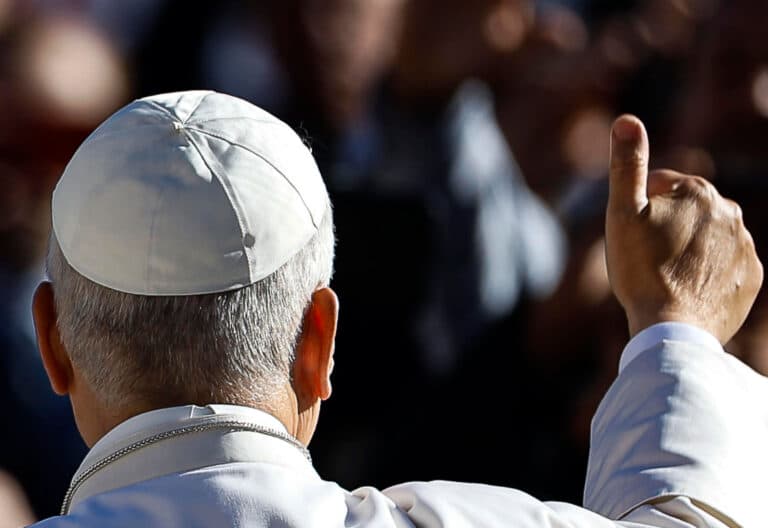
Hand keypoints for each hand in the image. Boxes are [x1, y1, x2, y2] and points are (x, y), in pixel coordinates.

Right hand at [605, 115, 762, 343]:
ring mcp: (745, 246)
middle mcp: (730, 212)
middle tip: (647, 256)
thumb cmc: (640, 270)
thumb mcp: (622, 213)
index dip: (641, 208)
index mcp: (697, 191)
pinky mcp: (752, 277)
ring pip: (709, 237)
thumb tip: (627, 119)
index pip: (662, 186)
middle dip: (668, 225)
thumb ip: (626, 165)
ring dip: (689, 247)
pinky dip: (709, 271)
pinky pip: (727, 265)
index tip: (633, 234)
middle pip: (688, 210)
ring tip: (667, 274)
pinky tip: (688, 288)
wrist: (672, 329)